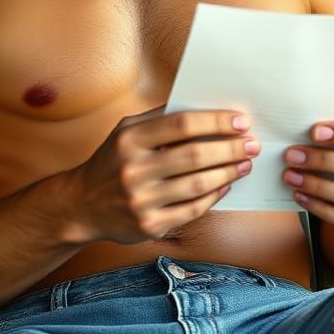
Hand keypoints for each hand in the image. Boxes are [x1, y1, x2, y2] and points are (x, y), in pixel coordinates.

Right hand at [70, 107, 260, 243]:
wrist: (81, 204)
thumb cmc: (113, 160)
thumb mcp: (126, 131)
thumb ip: (159, 117)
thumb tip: (204, 108)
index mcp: (129, 139)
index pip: (181, 125)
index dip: (215, 122)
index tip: (240, 121)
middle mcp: (133, 170)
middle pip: (194, 156)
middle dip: (230, 148)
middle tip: (252, 144)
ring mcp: (141, 200)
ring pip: (198, 185)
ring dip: (228, 173)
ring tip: (245, 164)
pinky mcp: (150, 225)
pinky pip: (192, 210)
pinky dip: (214, 196)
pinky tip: (226, 185)